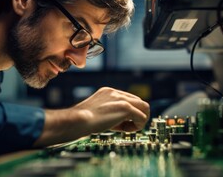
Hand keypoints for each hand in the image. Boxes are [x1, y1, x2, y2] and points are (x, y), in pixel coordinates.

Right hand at [33, 87, 149, 147]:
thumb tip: (119, 122)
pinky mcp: (125, 108)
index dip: (127, 113)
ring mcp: (121, 99)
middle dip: (135, 116)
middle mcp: (115, 92)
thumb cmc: (81, 121)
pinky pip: (142, 117)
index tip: (118, 124)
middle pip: (139, 102)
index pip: (128, 99)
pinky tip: (126, 130)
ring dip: (140, 120)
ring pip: (145, 107)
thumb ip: (107, 113)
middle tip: (125, 127)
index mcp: (107, 92)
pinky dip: (137, 126)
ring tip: (128, 129)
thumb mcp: (95, 112)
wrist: (77, 120)